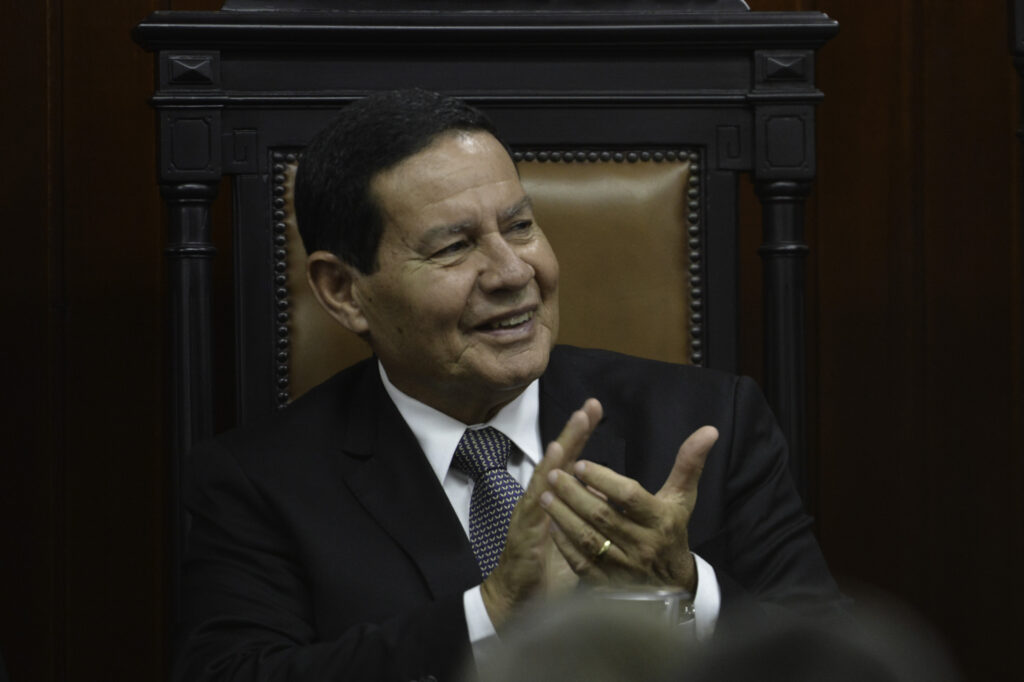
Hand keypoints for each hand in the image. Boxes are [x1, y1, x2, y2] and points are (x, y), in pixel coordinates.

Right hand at [480, 399, 602, 628]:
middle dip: (574, 431)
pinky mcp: (525, 528)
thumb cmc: (547, 575)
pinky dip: (546, 474)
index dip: (581, 438)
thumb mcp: (577, 544)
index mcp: (557, 502)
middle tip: (590, 406)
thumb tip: (611, 504)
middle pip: (559, 460)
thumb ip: (591, 521)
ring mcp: (531, 511)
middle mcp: (542, 500)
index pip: (572, 464)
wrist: (517, 603)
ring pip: (548, 471)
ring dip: (563, 445)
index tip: (594, 411)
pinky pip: (537, 497)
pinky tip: (555, 458)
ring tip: (578, 420)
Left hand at [541, 422, 718, 592]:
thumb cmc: (671, 531)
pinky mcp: (607, 584)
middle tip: (554, 475)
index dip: (603, 479)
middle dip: (574, 494)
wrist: (671, 586)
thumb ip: (689, 464)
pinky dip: (564, 543)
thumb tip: (709, 430)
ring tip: (545, 494)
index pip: (629, 496)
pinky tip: (551, 525)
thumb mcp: (682, 498)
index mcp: (661, 520)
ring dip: (563, 515)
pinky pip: (580, 563)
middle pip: (602, 516)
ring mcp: (623, 567)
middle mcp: (643, 544)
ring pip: (588, 539)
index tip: (580, 464)